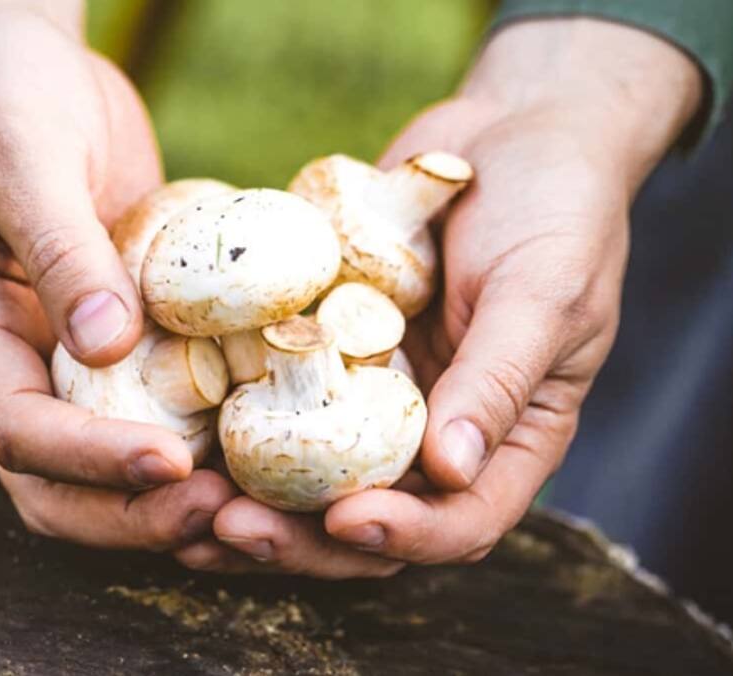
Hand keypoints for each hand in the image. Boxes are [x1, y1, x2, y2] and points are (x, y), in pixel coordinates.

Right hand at [0, 1, 236, 549]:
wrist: (24, 64)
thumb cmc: (4, 97)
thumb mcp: (23, 159)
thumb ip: (58, 248)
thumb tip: (106, 345)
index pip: (14, 429)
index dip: (88, 460)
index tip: (170, 464)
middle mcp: (14, 360)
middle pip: (56, 483)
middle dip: (132, 512)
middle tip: (221, 514)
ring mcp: (67, 356)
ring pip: (110, 461)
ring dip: (172, 496)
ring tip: (253, 502)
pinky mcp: (125, 336)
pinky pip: (160, 405)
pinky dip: (204, 437)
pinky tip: (265, 437)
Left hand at [180, 18, 701, 575]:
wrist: (508, 133)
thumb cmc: (555, 210)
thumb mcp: (543, 292)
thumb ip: (498, 378)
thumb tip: (449, 471)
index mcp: (507, 440)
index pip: (462, 521)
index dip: (405, 538)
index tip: (345, 519)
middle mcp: (437, 434)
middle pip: (369, 519)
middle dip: (302, 540)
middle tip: (230, 528)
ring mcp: (378, 398)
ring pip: (311, 479)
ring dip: (253, 502)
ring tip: (185, 507)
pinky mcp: (329, 356)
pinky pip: (279, 404)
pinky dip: (233, 429)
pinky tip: (177, 437)